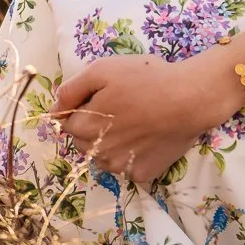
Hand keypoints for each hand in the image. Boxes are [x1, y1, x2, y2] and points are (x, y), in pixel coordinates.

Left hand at [50, 52, 234, 185]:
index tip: (101, 98)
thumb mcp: (103, 69)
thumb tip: (54, 108)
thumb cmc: (146, 79)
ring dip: (110, 143)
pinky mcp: (142, 175)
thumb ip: (72, 89)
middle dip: (93, 126)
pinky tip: (146, 138)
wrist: (190, 99)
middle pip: (83, 142)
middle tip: (119, 107)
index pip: (66, 123)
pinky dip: (132, 155)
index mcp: (84, 128)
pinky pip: (127, 167)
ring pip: (103, 157)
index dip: (82, 108)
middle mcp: (97, 153)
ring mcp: (120, 167)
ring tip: (135, 122)